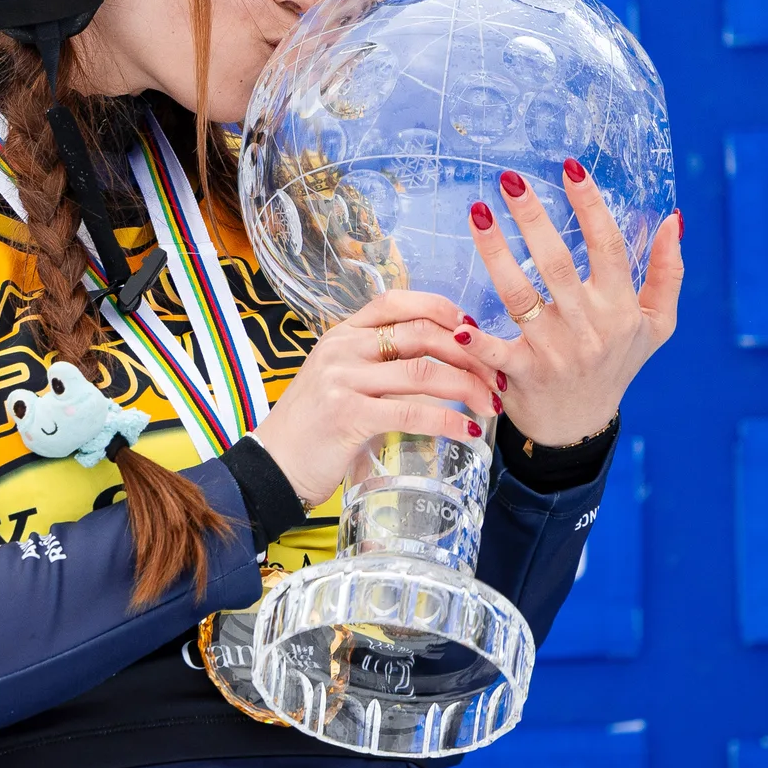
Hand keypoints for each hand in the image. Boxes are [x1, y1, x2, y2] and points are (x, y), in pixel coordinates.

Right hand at [250, 290, 498, 506]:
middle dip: (468, 353)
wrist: (272, 466)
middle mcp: (341, 349)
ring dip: (468, 386)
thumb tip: (436, 370)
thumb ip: (377, 369)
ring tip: (491, 404)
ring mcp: (342, 380)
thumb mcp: (339, 384)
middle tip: (495, 376)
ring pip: (423, 371)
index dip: (440, 309)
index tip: (473, 328)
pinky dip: (449, 420)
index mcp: (341, 335)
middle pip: (421, 334)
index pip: (396, 302)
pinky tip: (468, 431)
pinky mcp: (348, 414)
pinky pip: (413, 412)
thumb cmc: (311, 429)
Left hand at [460, 160, 683, 447]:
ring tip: (477, 213)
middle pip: (557, 262)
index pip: (608, 246)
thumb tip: (674, 218)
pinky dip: (477, 342)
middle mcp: (589, 326)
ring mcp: (555, 351)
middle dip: (532, 217)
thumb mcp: (657, 323)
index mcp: (621, 307)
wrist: (581, 426)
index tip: (570, 166)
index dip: (590, 205)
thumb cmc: (617, 363)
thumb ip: (668, 272)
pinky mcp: (523, 375)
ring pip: (520, 294)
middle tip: (509, 179)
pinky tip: (457, 321)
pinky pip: (497, 355)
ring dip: (496, 252)